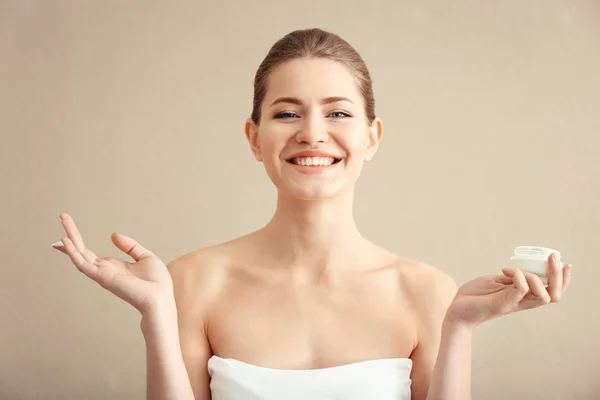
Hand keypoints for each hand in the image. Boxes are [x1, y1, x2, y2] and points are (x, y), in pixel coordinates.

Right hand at [52, 213, 173, 314]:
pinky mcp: (103, 277)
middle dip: (71, 233)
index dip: (77, 242)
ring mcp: (101, 273)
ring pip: (79, 254)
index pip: (88, 253)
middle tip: (62, 215)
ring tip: (63, 219)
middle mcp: (103, 270)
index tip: (67, 231)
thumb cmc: (156, 282)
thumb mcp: (144, 257)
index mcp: (112, 266)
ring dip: (70, 238)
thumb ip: (129, 246)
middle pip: (81, 250)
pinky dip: (73, 253)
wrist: (160, 297)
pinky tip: (66, 241)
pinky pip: (83, 264)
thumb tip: (113, 235)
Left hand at [445, 253, 571, 329]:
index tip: (566, 264)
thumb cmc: (474, 297)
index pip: (552, 291)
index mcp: (523, 296)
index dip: (563, 279)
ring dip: (540, 278)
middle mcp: (522, 301)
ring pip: (544, 296)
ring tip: (521, 269)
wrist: (456, 310)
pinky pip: (521, 290)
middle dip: (559, 276)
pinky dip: (520, 277)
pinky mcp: (502, 304)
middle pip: (554, 295)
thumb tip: (522, 270)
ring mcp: (513, 303)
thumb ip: (510, 279)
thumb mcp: (495, 283)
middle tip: (553, 258)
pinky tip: (507, 271)